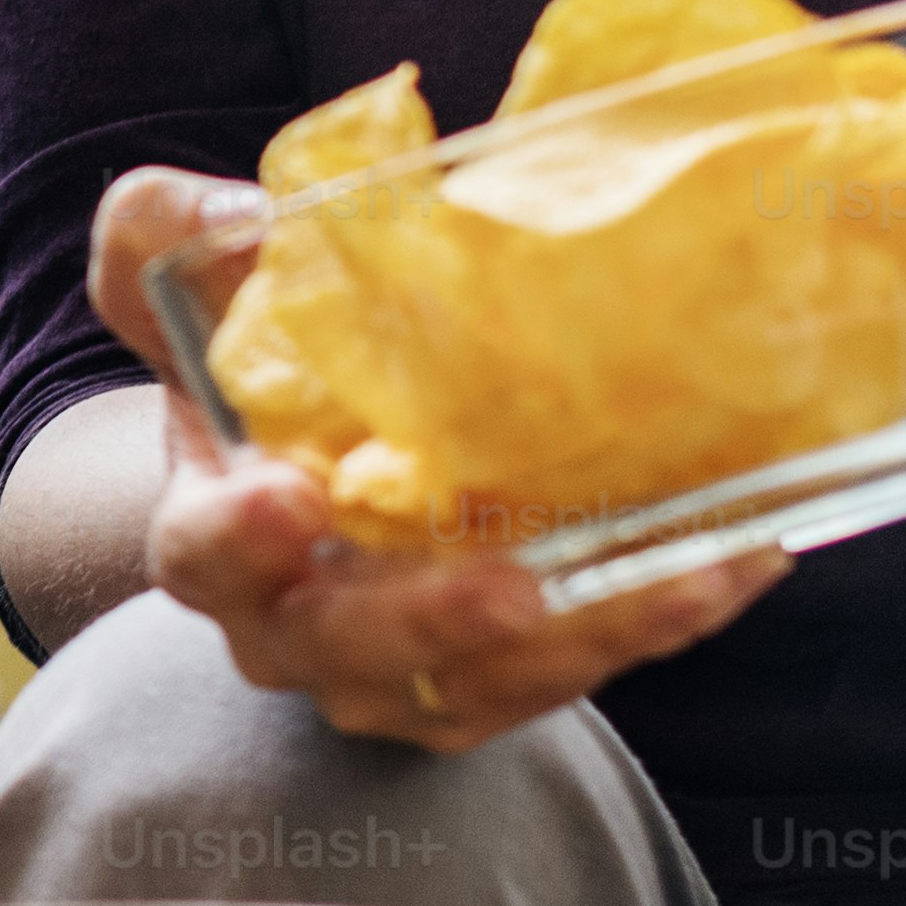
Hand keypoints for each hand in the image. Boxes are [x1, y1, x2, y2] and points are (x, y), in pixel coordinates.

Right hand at [84, 167, 775, 751]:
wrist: (306, 460)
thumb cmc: (258, 368)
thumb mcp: (192, 284)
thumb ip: (170, 233)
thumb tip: (245, 219)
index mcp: (217, 534)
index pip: (205, 551)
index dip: (240, 537)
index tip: (290, 498)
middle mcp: (297, 628)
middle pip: (350, 650)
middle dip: (435, 623)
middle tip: (514, 591)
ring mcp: (398, 670)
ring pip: (479, 686)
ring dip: (585, 641)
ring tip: (686, 578)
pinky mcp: (494, 681)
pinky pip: (569, 677)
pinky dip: (653, 625)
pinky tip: (736, 559)